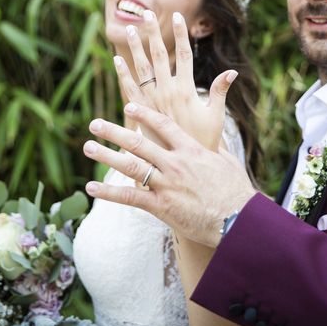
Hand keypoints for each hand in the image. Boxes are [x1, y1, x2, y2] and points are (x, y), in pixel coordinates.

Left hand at [83, 102, 257, 246]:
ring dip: (106, 155)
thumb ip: (217, 148)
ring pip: (130, 166)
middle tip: (95, 124)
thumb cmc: (237, 192)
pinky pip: (130, 197)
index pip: (163, 125)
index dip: (143, 114)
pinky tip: (92, 187)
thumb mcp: (228, 162)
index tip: (128, 106)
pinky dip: (109, 191)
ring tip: (88, 147)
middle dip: (114, 132)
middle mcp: (176, 163)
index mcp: (192, 150)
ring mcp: (167, 184)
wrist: (239, 219)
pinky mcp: (162, 206)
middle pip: (139, 142)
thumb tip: (217, 139)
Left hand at [117, 10, 235, 150]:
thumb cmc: (204, 142)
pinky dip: (123, 74)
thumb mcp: (216, 117)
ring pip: (141, 69)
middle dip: (153, 33)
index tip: (178, 16)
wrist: (185, 168)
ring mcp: (151, 102)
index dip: (181, 35)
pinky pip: (129, 90)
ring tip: (128, 29)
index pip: (184, 55)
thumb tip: (232, 72)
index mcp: (186, 90)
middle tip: (147, 13)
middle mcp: (167, 92)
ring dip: (134, 49)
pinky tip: (117, 60)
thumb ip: (220, 92)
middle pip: (158, 56)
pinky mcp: (140, 114)